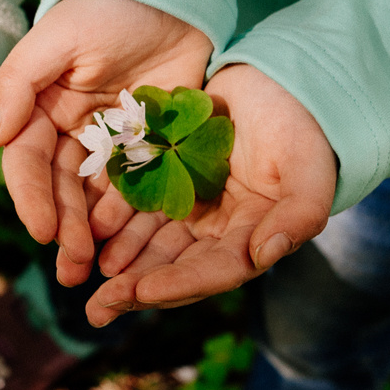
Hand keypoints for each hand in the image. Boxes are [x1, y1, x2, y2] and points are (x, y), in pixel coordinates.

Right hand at [0, 0, 212, 285]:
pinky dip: (131, 218)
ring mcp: (110, 142)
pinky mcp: (149, 146)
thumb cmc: (108, 6)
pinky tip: (130, 245)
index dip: (33, 199)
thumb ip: (19, 84)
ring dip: (93, 234)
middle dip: (64, 229)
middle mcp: (69, 131)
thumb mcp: (58, 38)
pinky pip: (137, 188)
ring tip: (98, 270)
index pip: (28, 162)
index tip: (42, 232)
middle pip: (61, 190)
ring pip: (95, 198)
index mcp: (39, 108)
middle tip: (73, 267)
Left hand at [83, 63, 336, 324]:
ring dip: (119, 262)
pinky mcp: (169, 180)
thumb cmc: (302, 126)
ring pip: (149, 243)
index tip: (141, 293)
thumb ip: (298, 215)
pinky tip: (86, 231)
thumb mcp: (309, 168)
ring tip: (80, 276)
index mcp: (253, 237)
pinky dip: (113, 222)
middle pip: (174, 267)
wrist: (280, 80)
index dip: (178, 284)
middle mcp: (220, 231)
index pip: (213, 271)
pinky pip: (136, 208)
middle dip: (135, 289)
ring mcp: (192, 207)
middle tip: (96, 309)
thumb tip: (264, 257)